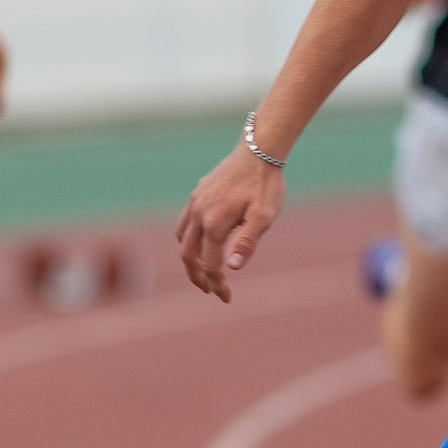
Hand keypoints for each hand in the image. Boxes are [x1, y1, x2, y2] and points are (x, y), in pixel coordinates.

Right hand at [175, 150, 285, 300]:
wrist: (259, 150)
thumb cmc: (265, 185)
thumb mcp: (263, 217)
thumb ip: (247, 243)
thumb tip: (231, 268)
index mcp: (214, 224)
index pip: (210, 264)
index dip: (217, 284)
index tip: (226, 297)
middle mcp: (199, 214)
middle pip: (188, 255)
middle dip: (197, 277)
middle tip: (210, 291)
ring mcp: (195, 202)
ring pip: (182, 239)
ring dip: (190, 259)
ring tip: (204, 271)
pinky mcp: (198, 193)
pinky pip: (184, 222)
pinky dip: (187, 239)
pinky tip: (201, 242)